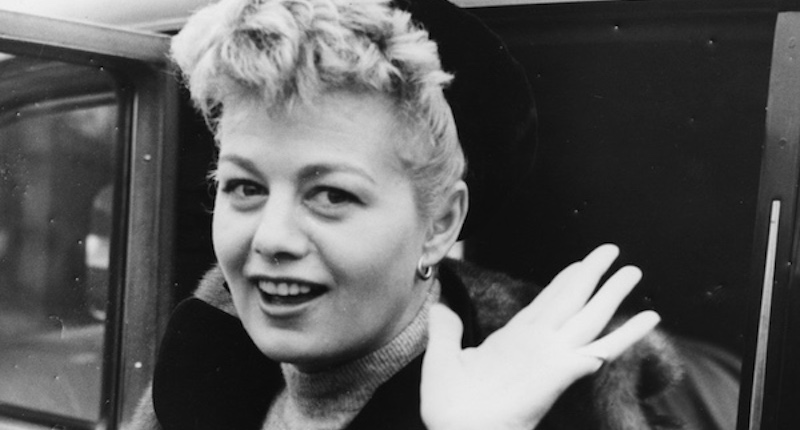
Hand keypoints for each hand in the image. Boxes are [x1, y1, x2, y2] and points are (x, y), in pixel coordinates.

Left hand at [420, 244, 659, 429]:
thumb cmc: (450, 406)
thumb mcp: (442, 356)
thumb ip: (446, 329)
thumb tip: (440, 303)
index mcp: (513, 338)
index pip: (544, 302)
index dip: (562, 282)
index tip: (577, 264)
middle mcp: (538, 342)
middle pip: (573, 300)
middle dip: (592, 275)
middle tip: (612, 251)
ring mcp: (553, 354)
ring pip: (590, 316)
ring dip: (612, 293)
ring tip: (634, 271)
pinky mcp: (564, 369)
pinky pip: (602, 348)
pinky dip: (626, 334)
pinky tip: (649, 318)